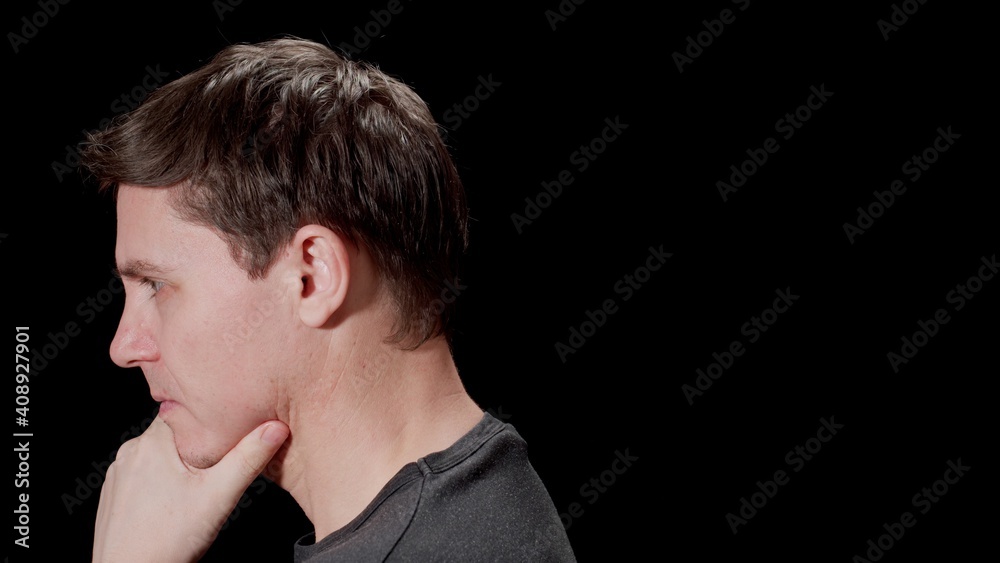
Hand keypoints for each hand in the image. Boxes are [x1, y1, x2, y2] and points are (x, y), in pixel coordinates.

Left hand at [92, 416, 289, 561]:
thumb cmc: (167, 541)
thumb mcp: (218, 497)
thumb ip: (248, 459)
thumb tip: (275, 428)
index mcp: (153, 443)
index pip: (183, 409)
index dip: (206, 416)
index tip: (224, 426)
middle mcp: (129, 452)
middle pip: (172, 432)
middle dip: (195, 444)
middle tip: (215, 466)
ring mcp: (118, 474)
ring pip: (156, 453)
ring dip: (176, 462)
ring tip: (196, 486)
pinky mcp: (114, 494)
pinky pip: (141, 474)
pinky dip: (159, 481)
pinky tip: (173, 502)